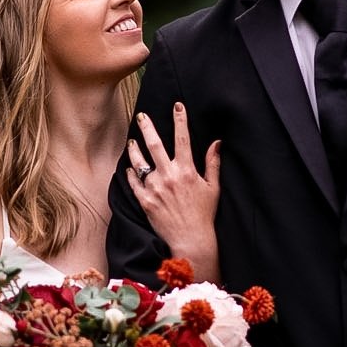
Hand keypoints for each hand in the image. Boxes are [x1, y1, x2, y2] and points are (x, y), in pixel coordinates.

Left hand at [127, 103, 222, 279]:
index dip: (180, 119)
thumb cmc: (204, 214)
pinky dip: (130, 173)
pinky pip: (133, 182)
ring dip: (134, 149)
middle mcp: (169, 176)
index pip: (183, 138)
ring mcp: (155, 188)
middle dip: (147, 126)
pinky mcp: (145, 201)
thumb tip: (217, 143)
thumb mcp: (213, 187)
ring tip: (132, 141)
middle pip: (154, 144)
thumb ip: (213, 163)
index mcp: (187, 170)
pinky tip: (129, 167)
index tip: (177, 105)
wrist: (191, 240)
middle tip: (141, 116)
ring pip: (139, 162)